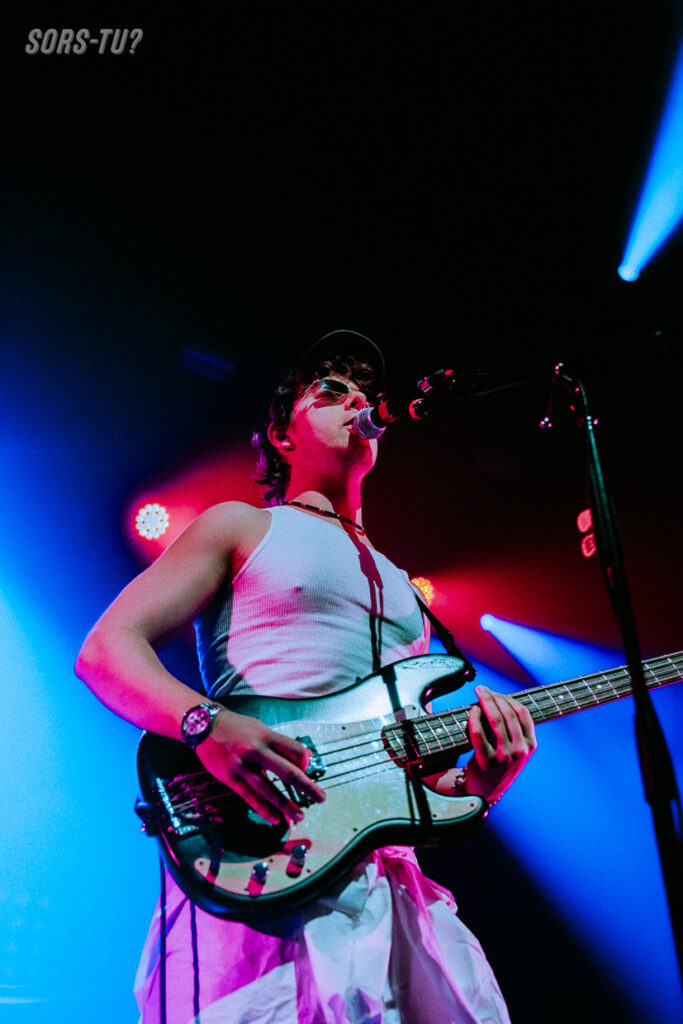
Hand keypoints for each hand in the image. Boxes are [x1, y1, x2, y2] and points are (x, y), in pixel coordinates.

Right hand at [196, 709, 325, 823]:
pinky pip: (250, 797)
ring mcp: (242, 766)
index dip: (305, 761)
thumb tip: (305, 758)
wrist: (204, 726)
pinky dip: (263, 809)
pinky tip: (275, 818)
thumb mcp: (261, 729)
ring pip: (268, 789)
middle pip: (286, 771)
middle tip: (321, 798)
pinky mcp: (230, 778)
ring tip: (299, 816)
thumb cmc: (238, 728)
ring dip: (286, 805)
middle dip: (306, 786)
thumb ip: (281, 744)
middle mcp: (256, 750)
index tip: (307, 769)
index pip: (294, 749)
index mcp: (266, 736)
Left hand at [464, 685, 536, 803]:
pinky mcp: (487, 761)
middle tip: (482, 689)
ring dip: (485, 701)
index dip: (509, 698)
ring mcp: (505, 756)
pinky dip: (475, 718)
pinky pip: (479, 733)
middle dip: (494, 696)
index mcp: (530, 745)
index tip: (496, 692)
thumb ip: (514, 729)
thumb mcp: (516, 750)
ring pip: (495, 720)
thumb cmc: (499, 764)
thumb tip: (500, 699)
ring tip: (478, 693)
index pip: (523, 713)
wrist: (486, 791)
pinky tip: (472, 711)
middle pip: (508, 713)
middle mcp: (520, 750)